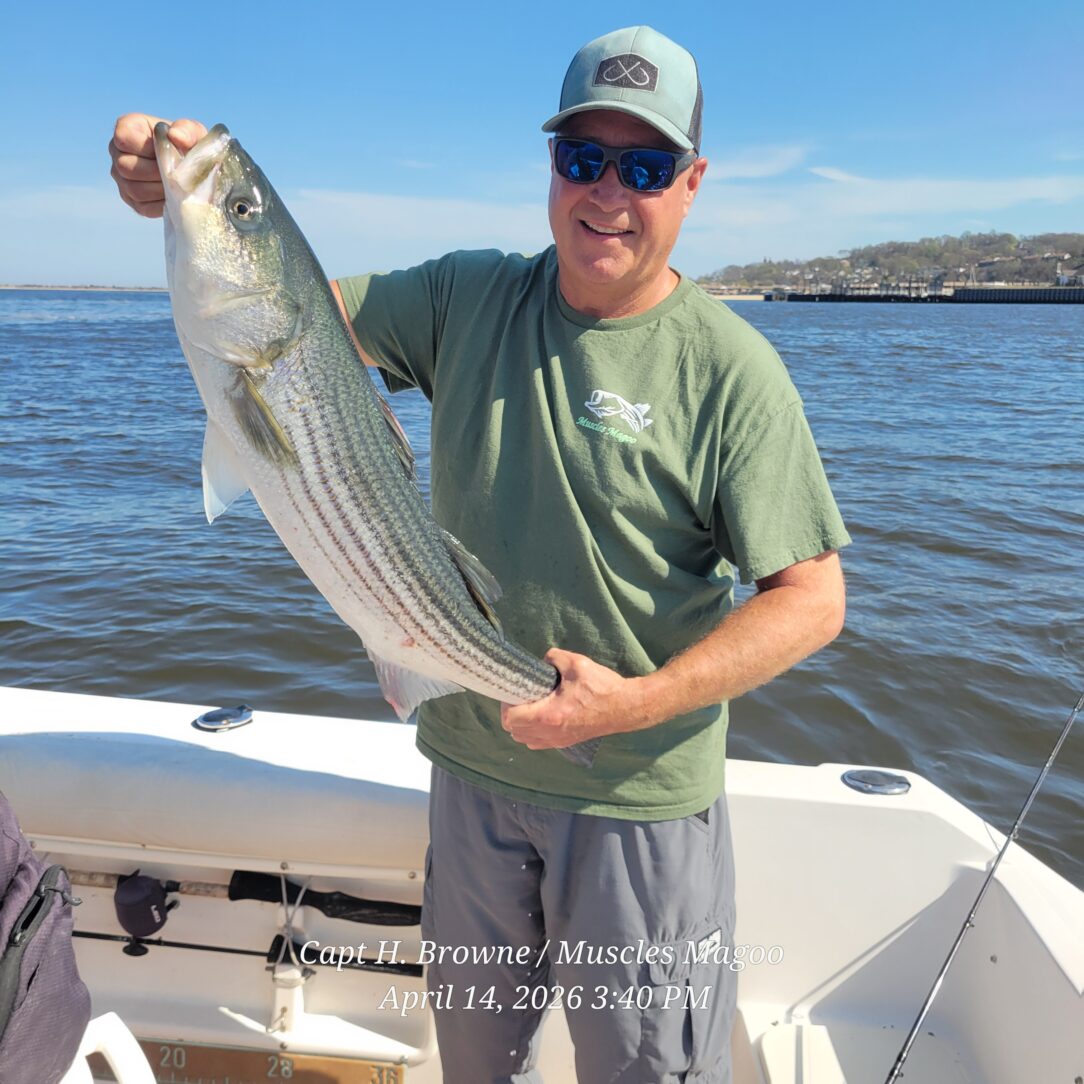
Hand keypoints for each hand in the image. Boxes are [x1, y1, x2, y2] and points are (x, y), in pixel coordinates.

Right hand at [109, 114, 207, 217]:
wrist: (197, 172)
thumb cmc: (191, 146)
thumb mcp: (194, 133)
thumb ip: (187, 129)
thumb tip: (175, 135)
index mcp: (127, 129)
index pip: (123, 138)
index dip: (145, 146)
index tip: (165, 149)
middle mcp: (118, 153)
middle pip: (126, 167)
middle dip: (156, 171)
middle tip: (177, 172)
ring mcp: (123, 179)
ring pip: (134, 189)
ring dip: (160, 189)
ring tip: (178, 184)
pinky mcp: (134, 202)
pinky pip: (144, 208)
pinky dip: (162, 204)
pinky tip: (175, 196)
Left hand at [500, 648, 650, 749]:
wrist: (626, 707)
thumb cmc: (602, 686)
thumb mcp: (577, 663)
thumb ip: (553, 657)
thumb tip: (542, 661)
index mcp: (549, 715)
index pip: (511, 719)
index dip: (507, 703)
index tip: (515, 690)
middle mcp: (550, 733)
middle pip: (514, 732)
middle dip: (512, 713)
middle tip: (521, 696)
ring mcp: (558, 741)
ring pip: (524, 740)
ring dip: (521, 725)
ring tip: (530, 706)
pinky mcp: (566, 742)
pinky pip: (537, 743)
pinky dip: (532, 732)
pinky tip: (542, 715)